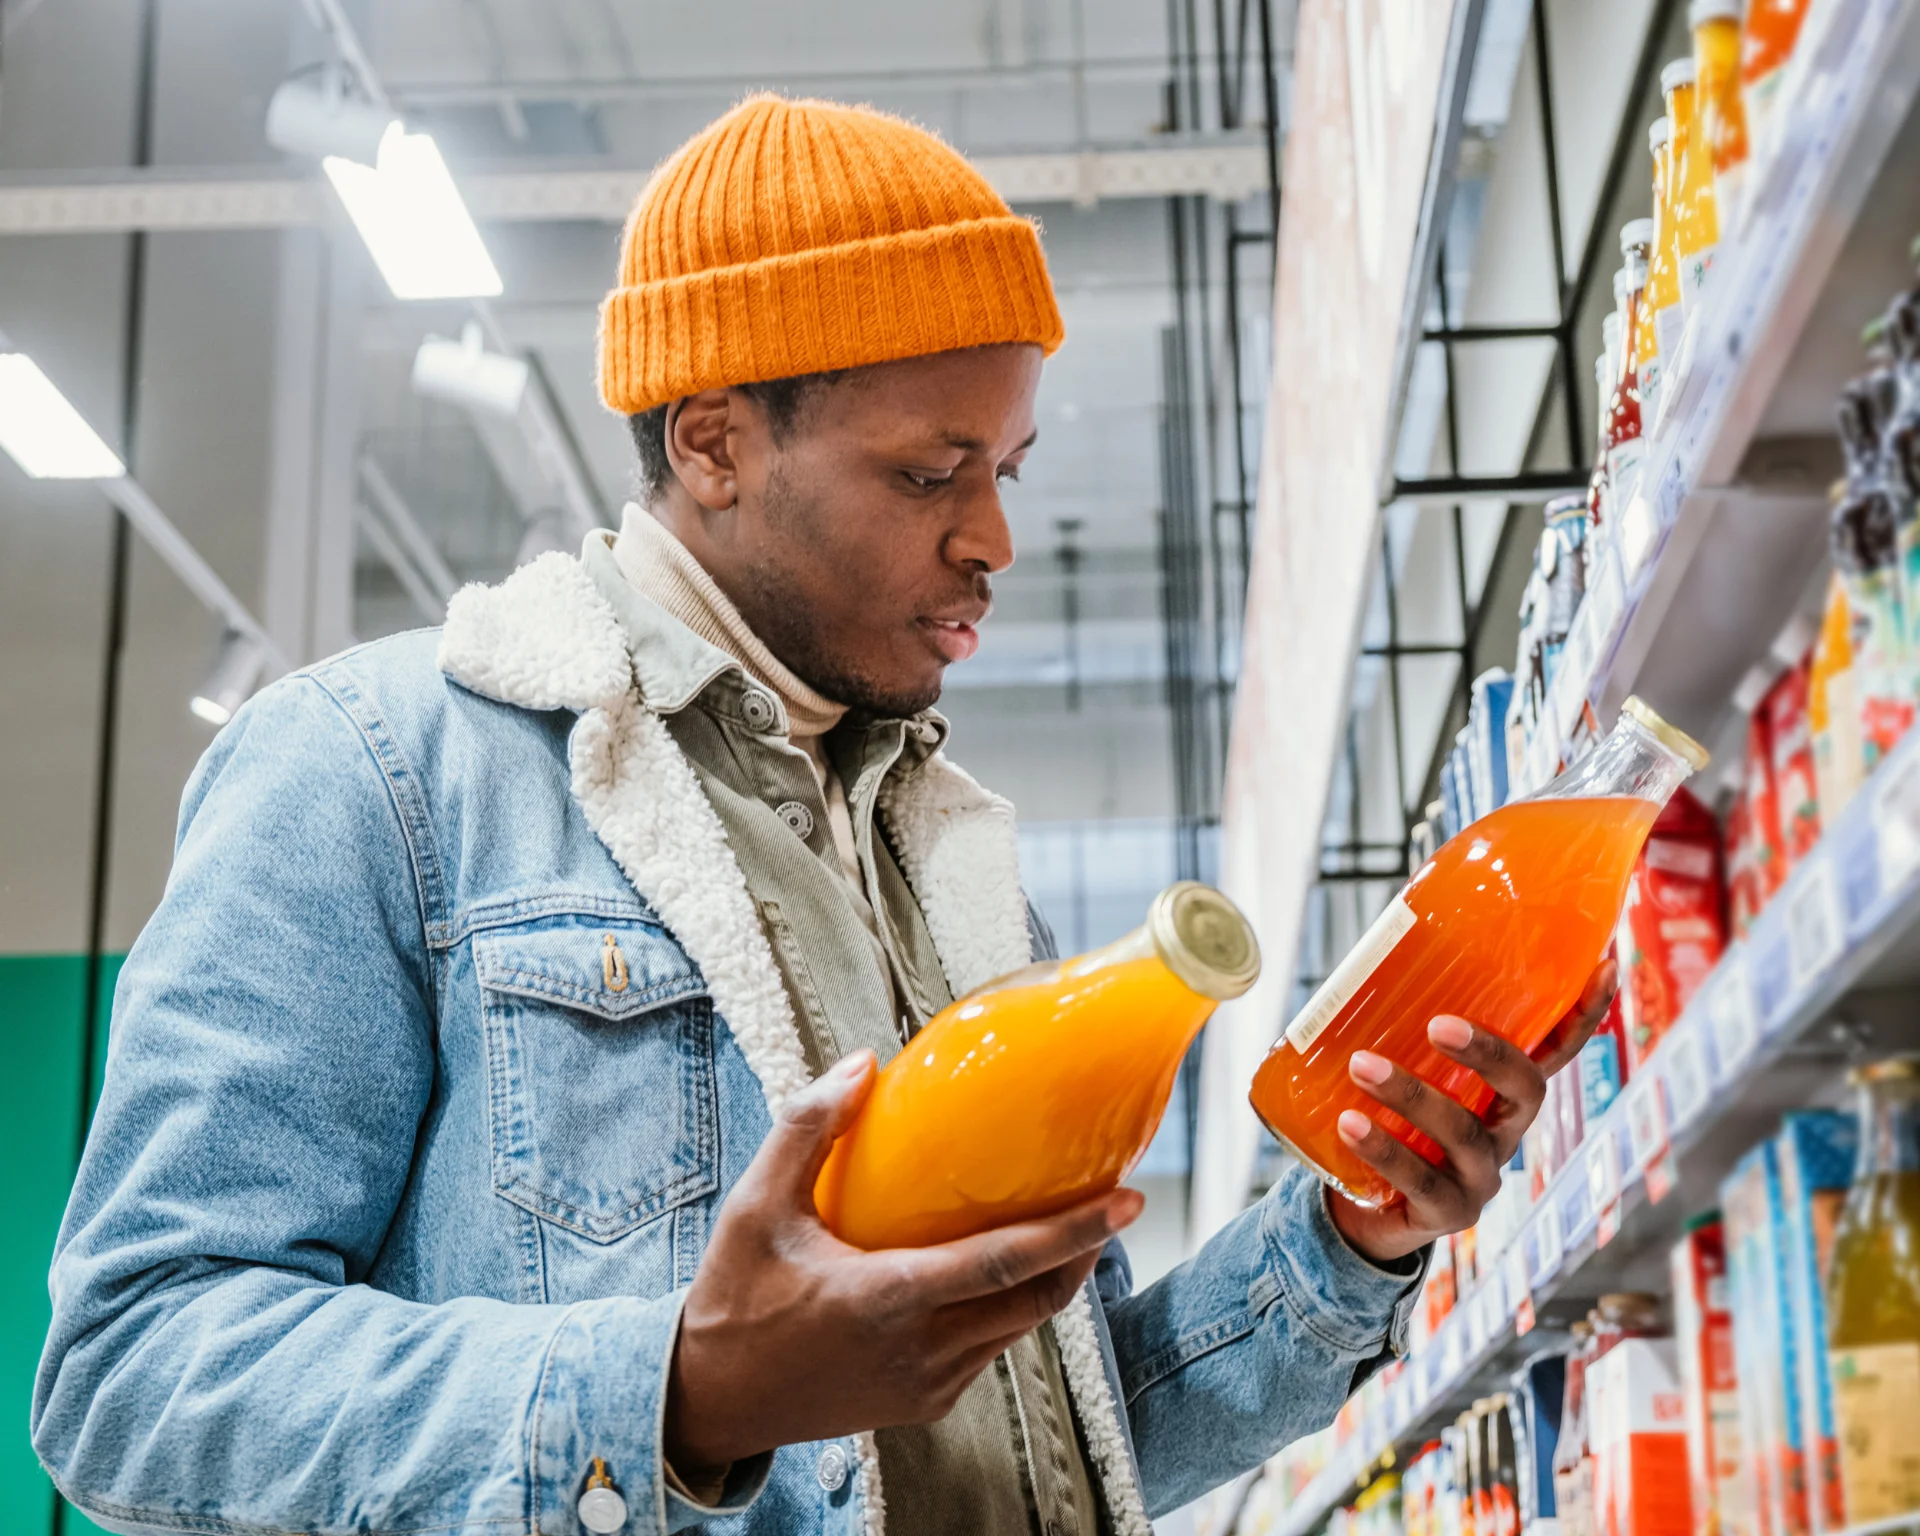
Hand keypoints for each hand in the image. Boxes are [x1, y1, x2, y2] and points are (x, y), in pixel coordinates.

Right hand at [664, 1050, 1144, 1474]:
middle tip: (1112, 1200)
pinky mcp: (926, 1404)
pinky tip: (1007, 1268)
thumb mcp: (755, 1205)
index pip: (1005, 1264)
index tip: (1126, 1200)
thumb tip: (864, 1063)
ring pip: (1020, 1328)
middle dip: (1085, 1252)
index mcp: (888, 1299)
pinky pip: (991, 1351)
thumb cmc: (734, 1297)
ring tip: (1072, 1225)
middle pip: (1037, 1300)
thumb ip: (808, 1129)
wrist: (711, 1399)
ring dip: (1054, 1280)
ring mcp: (929, 1385)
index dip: (1075, 1233)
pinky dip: (1012, 1308)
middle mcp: (922, 1350)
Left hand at [1326, 959, 1617, 1262]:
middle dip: (1489, 1054)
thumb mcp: (1404, 1076)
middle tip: (1438, 1023)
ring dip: (1411, 1095)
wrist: (1362, 1211)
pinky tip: (1350, 1123)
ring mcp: (1481, 1178)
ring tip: (1360, 1065)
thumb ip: (1403, 1033)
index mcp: (1504, 1095)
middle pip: (1525, 1090)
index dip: (1583, 1015)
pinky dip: (1383, 1149)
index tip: (1605, 966)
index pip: (1556, 1051)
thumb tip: (1370, 957)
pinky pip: (1420, 1180)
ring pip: (1463, 1134)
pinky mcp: (1446, 1213)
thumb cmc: (1388, 1123)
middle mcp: (1506, 1134)